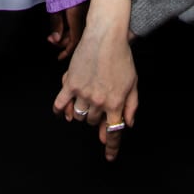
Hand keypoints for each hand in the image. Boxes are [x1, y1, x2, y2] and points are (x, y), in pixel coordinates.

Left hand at [47, 0, 87, 60]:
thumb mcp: (56, 8)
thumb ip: (56, 24)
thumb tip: (56, 40)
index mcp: (77, 17)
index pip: (74, 40)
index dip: (67, 51)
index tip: (59, 57)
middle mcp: (85, 17)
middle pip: (76, 36)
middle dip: (63, 41)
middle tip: (51, 40)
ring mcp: (87, 13)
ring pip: (78, 30)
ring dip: (66, 34)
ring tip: (54, 33)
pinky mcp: (87, 9)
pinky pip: (80, 23)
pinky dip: (71, 27)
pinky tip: (64, 27)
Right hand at [52, 0, 137, 160]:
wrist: (106, 35)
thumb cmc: (122, 56)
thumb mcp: (133, 82)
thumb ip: (131, 106)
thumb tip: (128, 124)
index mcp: (115, 103)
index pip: (113, 132)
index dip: (111, 147)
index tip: (110, 158)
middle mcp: (98, 101)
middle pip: (93, 122)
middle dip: (96, 117)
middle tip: (98, 104)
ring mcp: (83, 93)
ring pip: (78, 115)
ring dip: (82, 112)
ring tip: (86, 99)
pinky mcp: (70, 83)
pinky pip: (60, 103)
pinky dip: (60, 110)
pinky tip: (62, 113)